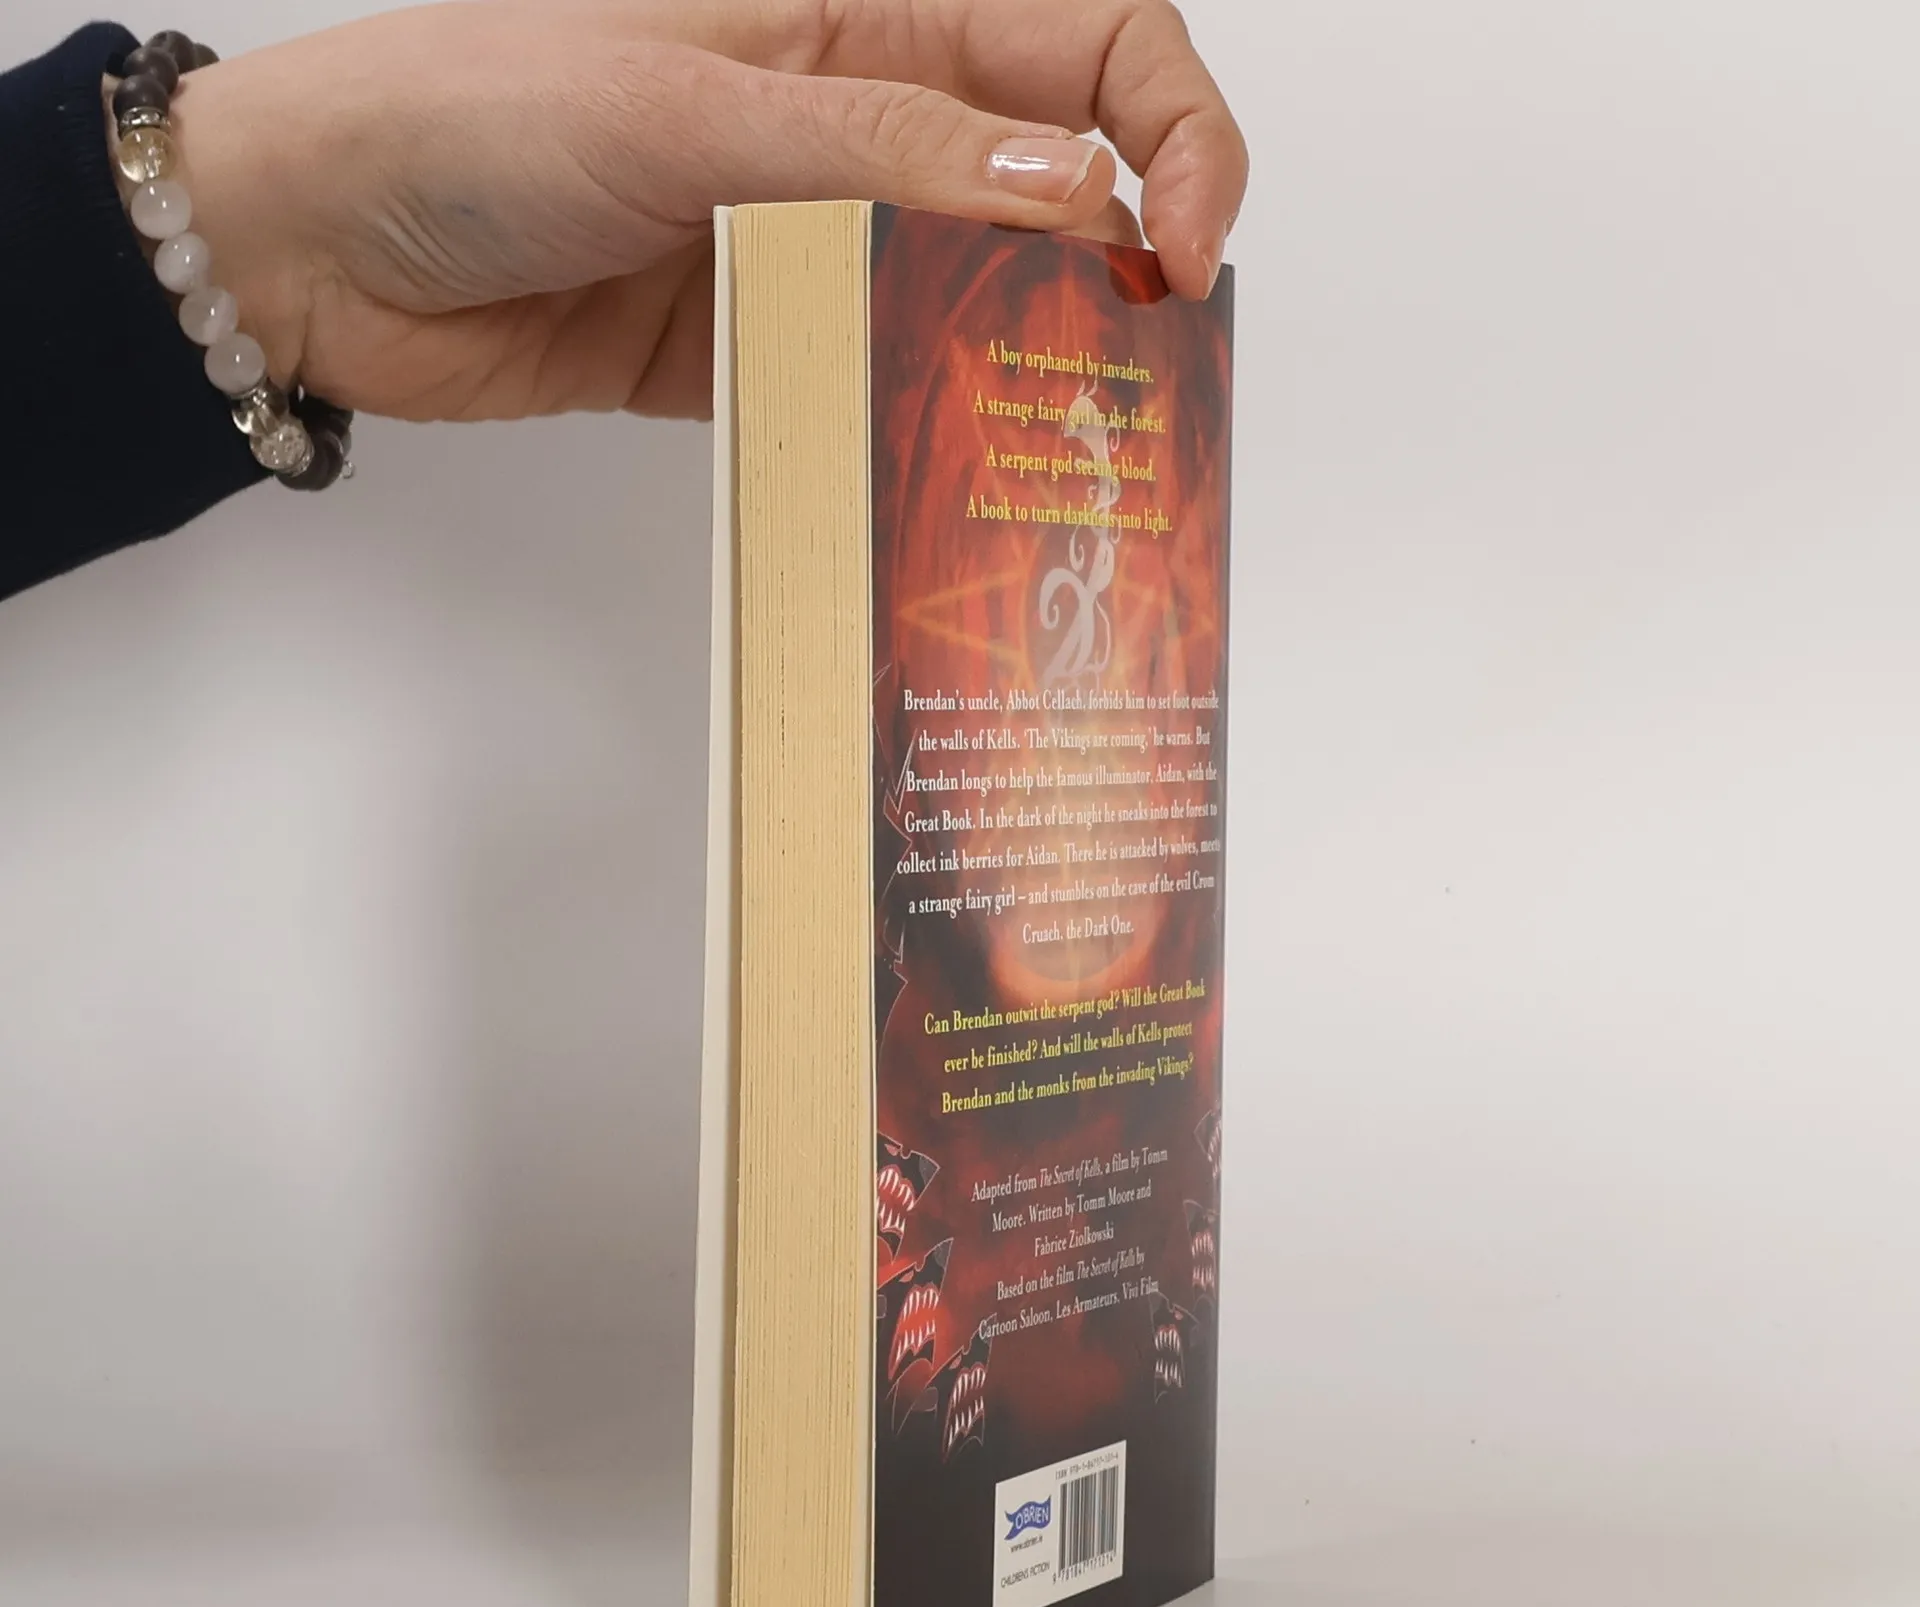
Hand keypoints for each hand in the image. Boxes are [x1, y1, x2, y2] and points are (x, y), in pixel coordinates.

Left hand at [164, 0, 1246, 421]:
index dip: (1173, 124)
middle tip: (1154, 362)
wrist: (323, 247)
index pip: (1086, 41)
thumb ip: (881, 151)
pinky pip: (877, 386)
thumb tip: (1075, 190)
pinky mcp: (765, 350)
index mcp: (862, 14)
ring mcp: (814, 247)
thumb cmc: (469, 116)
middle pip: (1058, 178)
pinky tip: (946, 479)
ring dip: (1032, 359)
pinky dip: (921, 430)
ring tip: (1072, 441)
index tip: (1187, 239)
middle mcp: (859, 127)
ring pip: (976, 296)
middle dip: (1135, 255)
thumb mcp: (689, 105)